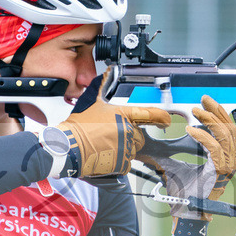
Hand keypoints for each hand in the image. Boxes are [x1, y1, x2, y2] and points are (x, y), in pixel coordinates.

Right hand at [57, 70, 171, 176]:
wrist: (69, 146)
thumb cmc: (79, 126)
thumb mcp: (93, 102)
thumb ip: (103, 87)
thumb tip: (108, 72)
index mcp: (124, 115)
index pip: (151, 114)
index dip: (162, 118)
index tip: (166, 121)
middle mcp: (128, 131)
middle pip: (140, 136)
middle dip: (130, 137)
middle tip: (112, 136)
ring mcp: (126, 148)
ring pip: (133, 150)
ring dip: (123, 149)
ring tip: (106, 145)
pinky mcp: (122, 163)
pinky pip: (127, 164)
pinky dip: (119, 162)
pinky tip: (106, 155)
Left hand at [137, 95, 235, 220]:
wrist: (186, 214)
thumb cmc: (183, 195)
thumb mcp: (173, 168)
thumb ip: (168, 154)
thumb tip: (150, 145)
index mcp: (221, 159)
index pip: (225, 131)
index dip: (216, 115)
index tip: (205, 104)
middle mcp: (228, 162)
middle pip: (228, 130)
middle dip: (215, 112)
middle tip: (202, 100)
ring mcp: (227, 167)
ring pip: (225, 136)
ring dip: (209, 121)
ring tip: (195, 112)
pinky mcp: (221, 172)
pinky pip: (215, 149)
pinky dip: (203, 137)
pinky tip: (190, 130)